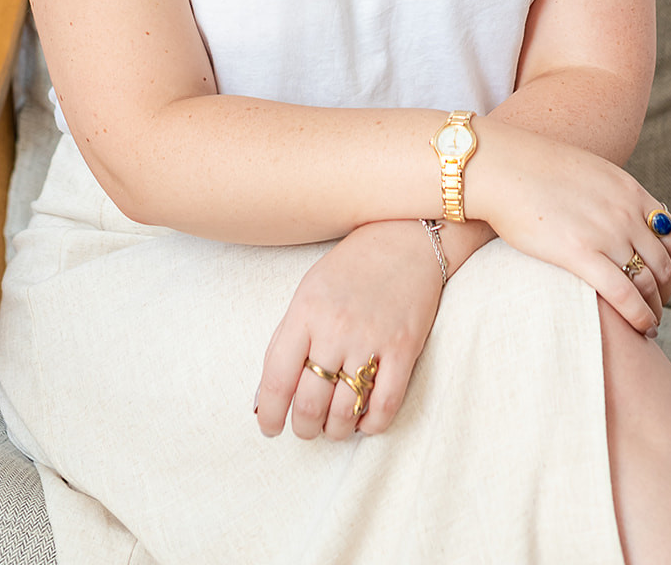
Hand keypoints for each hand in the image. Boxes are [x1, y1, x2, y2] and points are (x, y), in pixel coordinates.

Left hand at [254, 220, 443, 440]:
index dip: (270, 414)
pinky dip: (371, 426)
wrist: (405, 238)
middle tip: (304, 429)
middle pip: (310, 402)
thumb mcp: (307, 292)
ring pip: (345, 412)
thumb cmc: (350, 268)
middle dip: (302, 428)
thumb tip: (265, 397)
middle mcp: (335, 328)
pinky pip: (384, 406)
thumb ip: (285, 341)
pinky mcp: (404, 349)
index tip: (270, 429)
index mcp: (305, 311)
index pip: (278, 378)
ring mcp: (371, 339)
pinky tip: (362, 421)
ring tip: (332, 426)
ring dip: (334, 431)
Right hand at [477, 122, 670, 334]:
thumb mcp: (587, 171)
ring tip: (649, 323)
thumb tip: (619, 216)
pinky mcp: (579, 254)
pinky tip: (640, 327)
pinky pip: (624, 294)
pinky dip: (639, 315)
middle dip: (666, 292)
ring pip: (647, 282)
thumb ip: (610, 195)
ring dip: (653, 308)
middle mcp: (624, 212)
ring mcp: (605, 233)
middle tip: (658, 307)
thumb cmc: (533, 169)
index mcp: (628, 190)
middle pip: (663, 263)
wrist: (500, 166)